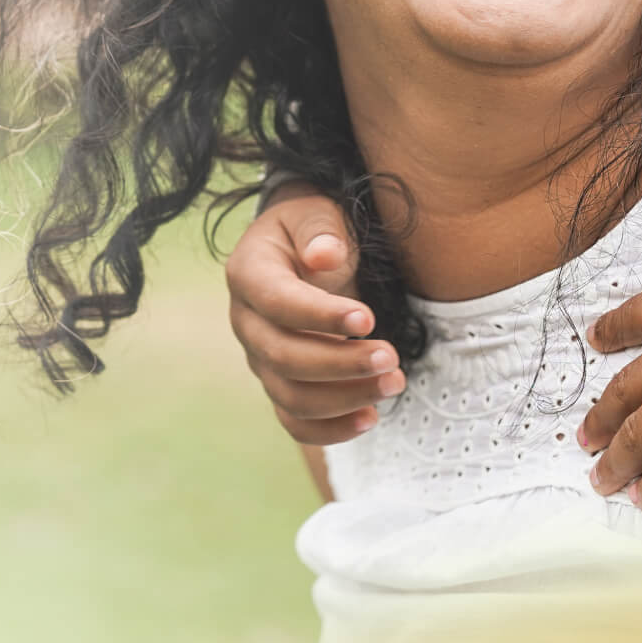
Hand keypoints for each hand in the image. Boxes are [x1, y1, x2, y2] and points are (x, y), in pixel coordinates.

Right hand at [227, 184, 402, 444]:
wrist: (303, 250)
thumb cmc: (312, 230)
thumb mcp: (315, 213)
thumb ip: (320, 229)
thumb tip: (324, 255)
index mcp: (248, 273)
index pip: (277, 302)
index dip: (320, 315)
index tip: (369, 319)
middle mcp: (246, 322)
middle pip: (282, 357)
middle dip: (340, 364)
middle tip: (392, 358)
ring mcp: (259, 359)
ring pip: (291, 396)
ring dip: (345, 398)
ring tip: (395, 383)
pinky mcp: (280, 384)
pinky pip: (296, 421)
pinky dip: (331, 429)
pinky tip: (371, 417)